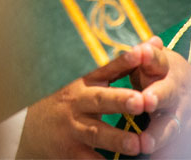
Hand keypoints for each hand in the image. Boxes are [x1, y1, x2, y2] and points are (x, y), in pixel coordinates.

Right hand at [16, 42, 158, 158]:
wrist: (34, 129)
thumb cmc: (69, 99)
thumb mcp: (88, 79)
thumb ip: (121, 64)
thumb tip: (156, 41)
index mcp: (84, 81)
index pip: (105, 67)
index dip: (122, 60)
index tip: (140, 53)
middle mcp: (77, 102)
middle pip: (100, 100)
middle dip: (119, 101)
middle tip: (140, 102)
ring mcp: (73, 128)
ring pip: (97, 133)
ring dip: (117, 138)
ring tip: (137, 143)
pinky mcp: (71, 152)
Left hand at [133, 37, 190, 155]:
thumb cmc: (165, 73)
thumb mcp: (158, 59)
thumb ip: (147, 53)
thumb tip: (144, 42)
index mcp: (165, 68)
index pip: (157, 59)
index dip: (150, 55)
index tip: (141, 52)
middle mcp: (175, 90)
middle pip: (166, 93)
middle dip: (156, 97)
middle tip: (144, 101)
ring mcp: (182, 114)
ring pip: (172, 125)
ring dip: (158, 135)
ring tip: (145, 144)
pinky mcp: (186, 134)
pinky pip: (178, 145)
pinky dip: (169, 154)